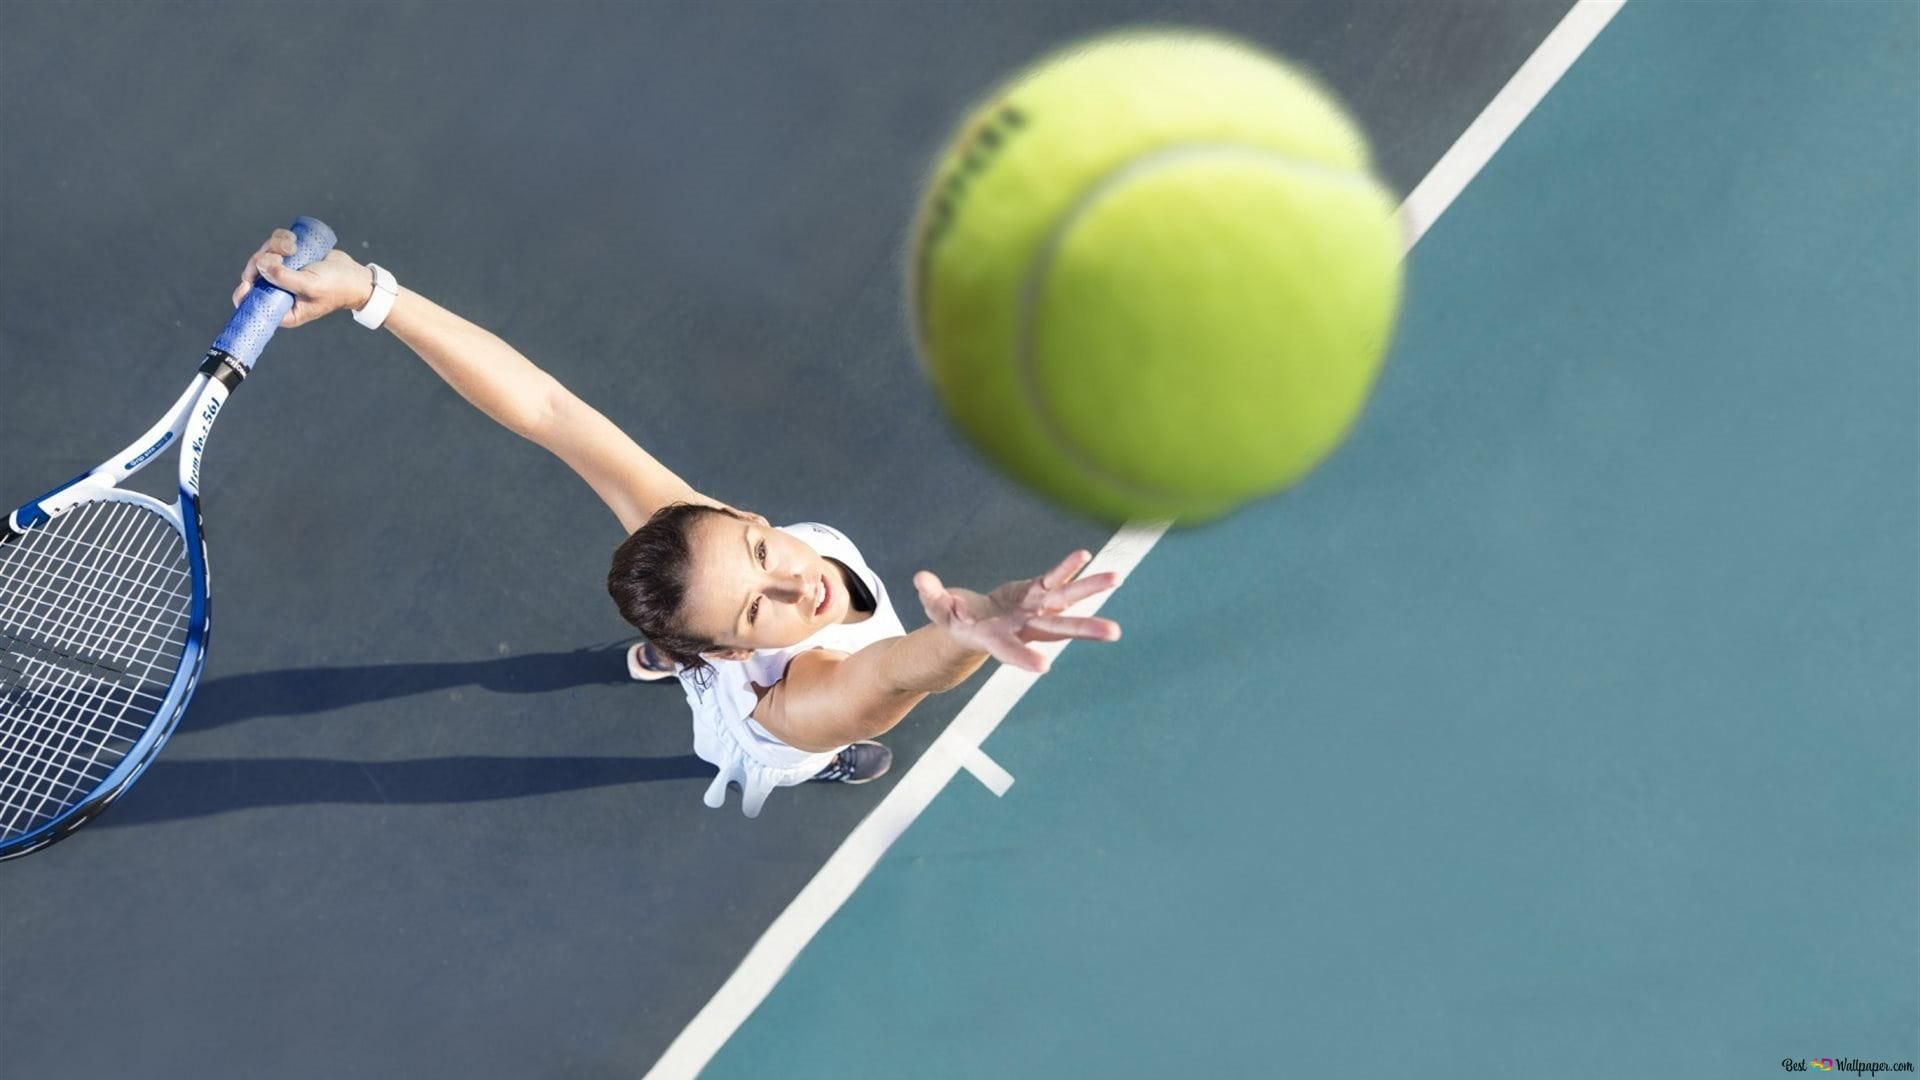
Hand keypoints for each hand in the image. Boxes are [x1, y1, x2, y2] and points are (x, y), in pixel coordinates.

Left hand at [231, 227, 374, 327]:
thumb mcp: (310, 286)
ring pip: (263, 254)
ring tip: (293, 247)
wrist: (356, 277)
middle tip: (281, 255)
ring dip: (274, 245)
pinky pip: (274, 244)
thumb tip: (260, 264)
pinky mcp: (289, 258)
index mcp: (281, 308)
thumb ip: (283, 278)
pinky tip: (294, 241)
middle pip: (253, 273)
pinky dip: (280, 239)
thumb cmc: (337, 288)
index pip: (250, 303)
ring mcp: (283, 273)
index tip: (249, 281)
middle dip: (263, 259)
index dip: (243, 291)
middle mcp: (278, 291)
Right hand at [913, 550, 1121, 673]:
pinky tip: (1087, 556)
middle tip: (1115, 632)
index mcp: (995, 638)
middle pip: (1056, 628)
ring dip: (1091, 589)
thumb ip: (932, 597)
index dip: (1023, 658)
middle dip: (1084, 629)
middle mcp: (1022, 626)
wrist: (975, 625)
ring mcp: (1034, 609)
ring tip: (1117, 577)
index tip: (1044, 667)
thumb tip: (920, 578)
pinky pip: (1056, 579)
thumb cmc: (953, 621)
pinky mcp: (1036, 592)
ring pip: (1066, 600)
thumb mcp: (937, 611)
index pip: (1010, 650)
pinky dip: (1069, 568)